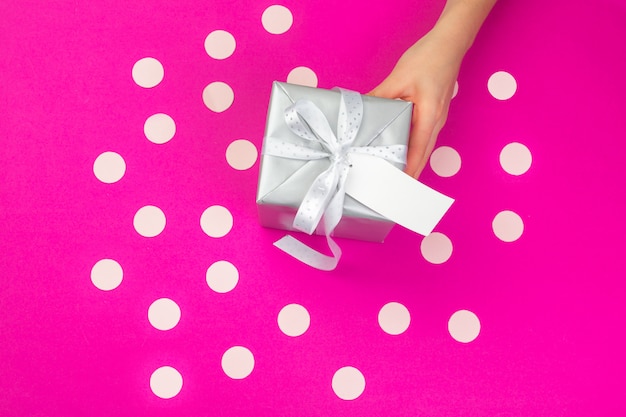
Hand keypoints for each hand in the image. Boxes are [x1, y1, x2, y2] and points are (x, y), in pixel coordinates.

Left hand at [369, 28, 463, 178]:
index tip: (398, 188)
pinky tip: (398, 150)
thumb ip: (379, 97)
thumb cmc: (427, 59)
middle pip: (423, 155)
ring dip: (411, 162)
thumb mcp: (397, 78)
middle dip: (410, 174)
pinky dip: (412, 149)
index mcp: (429, 117)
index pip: (417, 152)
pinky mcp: (433, 113)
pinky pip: (423, 137)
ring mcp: (437, 118)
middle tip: (393, 189)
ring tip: (394, 176)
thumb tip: (360, 111)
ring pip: (423, 148)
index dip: (408, 172)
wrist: (449, 44)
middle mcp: (436, 122)